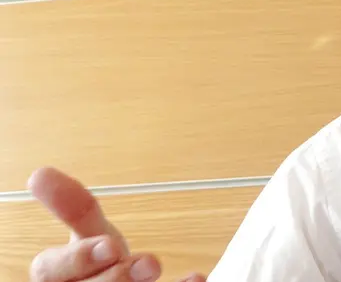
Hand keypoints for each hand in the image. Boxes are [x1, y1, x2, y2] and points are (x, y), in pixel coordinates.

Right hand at [27, 167, 206, 281]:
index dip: (79, 259)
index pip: (50, 270)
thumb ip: (76, 208)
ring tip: (157, 265)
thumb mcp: (89, 232)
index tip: (109, 244)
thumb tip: (39, 174)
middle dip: (115, 276)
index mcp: (57, 275)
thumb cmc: (98, 265)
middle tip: (146, 262)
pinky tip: (195, 277)